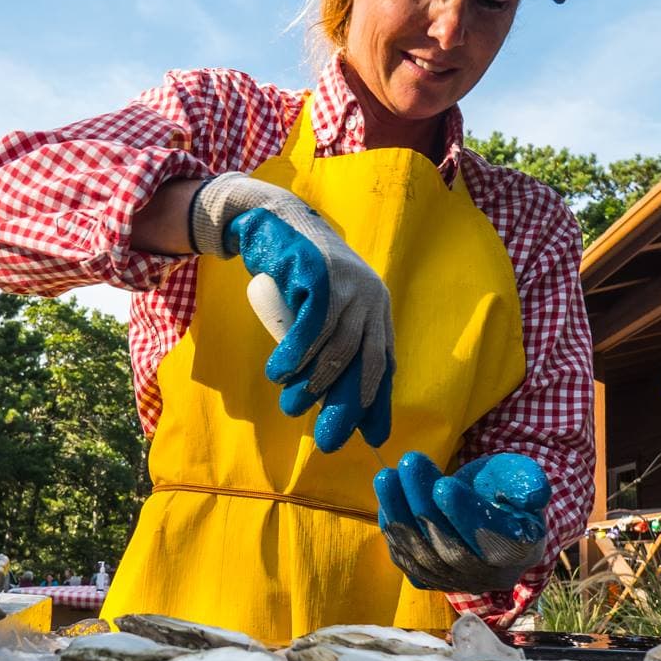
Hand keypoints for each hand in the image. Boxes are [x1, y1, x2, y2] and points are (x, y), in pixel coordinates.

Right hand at [188, 172, 393, 451]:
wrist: (277, 222)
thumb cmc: (297, 276)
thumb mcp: (324, 312)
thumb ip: (332, 345)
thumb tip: (335, 400)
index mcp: (376, 310)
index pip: (383, 363)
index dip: (378, 403)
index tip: (374, 438)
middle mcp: (370, 298)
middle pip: (365, 362)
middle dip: (347, 405)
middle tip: (328, 439)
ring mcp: (348, 285)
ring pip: (336, 348)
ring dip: (313, 383)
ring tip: (292, 405)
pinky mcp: (321, 276)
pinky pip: (312, 327)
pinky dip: (295, 355)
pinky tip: (279, 374)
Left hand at [374, 452, 549, 592]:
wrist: (483, 508)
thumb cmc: (503, 489)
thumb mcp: (520, 477)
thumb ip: (527, 483)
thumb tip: (534, 495)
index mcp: (523, 552)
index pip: (495, 542)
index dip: (467, 515)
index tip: (443, 484)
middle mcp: (492, 577)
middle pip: (453, 552)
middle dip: (425, 507)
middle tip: (410, 465)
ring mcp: (459, 583)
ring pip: (424, 558)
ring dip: (400, 516)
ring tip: (387, 476)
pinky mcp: (431, 580)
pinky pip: (408, 561)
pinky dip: (393, 530)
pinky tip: (386, 498)